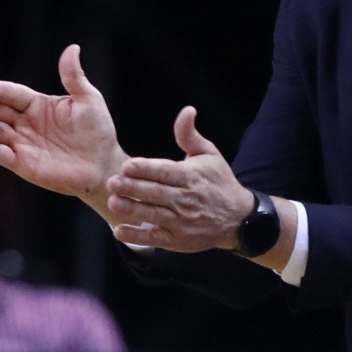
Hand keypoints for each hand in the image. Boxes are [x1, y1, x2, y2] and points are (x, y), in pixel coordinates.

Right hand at [0, 44, 127, 220]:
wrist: (103, 165)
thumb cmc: (98, 131)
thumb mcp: (88, 99)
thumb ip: (74, 76)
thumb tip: (72, 47)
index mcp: (38, 105)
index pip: (12, 93)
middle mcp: (26, 122)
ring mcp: (22, 143)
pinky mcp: (22, 164)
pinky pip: (0, 154)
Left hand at [105, 106, 252, 252]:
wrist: (239, 218)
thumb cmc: (219, 182)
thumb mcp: (209, 155)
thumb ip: (190, 135)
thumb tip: (186, 110)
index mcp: (191, 176)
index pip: (166, 171)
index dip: (147, 168)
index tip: (127, 165)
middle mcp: (186, 199)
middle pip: (157, 193)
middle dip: (133, 187)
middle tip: (112, 182)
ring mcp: (182, 222)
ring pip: (154, 215)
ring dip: (132, 209)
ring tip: (113, 202)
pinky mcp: (178, 240)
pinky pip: (155, 238)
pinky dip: (138, 236)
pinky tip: (120, 231)